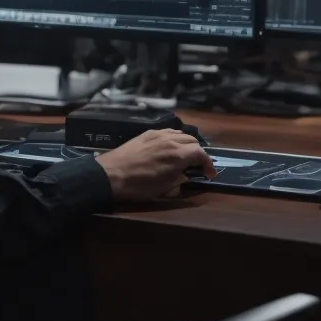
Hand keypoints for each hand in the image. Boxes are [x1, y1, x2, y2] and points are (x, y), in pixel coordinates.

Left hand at [95, 130, 215, 200]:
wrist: (111, 174)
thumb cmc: (139, 186)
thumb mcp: (164, 188)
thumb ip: (180, 179)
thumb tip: (188, 175)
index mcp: (178, 155)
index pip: (201, 154)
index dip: (208, 165)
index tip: (210, 174)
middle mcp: (171, 140)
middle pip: (193, 141)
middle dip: (199, 154)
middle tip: (198, 166)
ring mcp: (158, 134)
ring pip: (181, 134)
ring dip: (188, 144)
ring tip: (186, 156)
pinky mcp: (147, 133)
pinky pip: (168, 131)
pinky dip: (175, 138)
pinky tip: (171, 147)